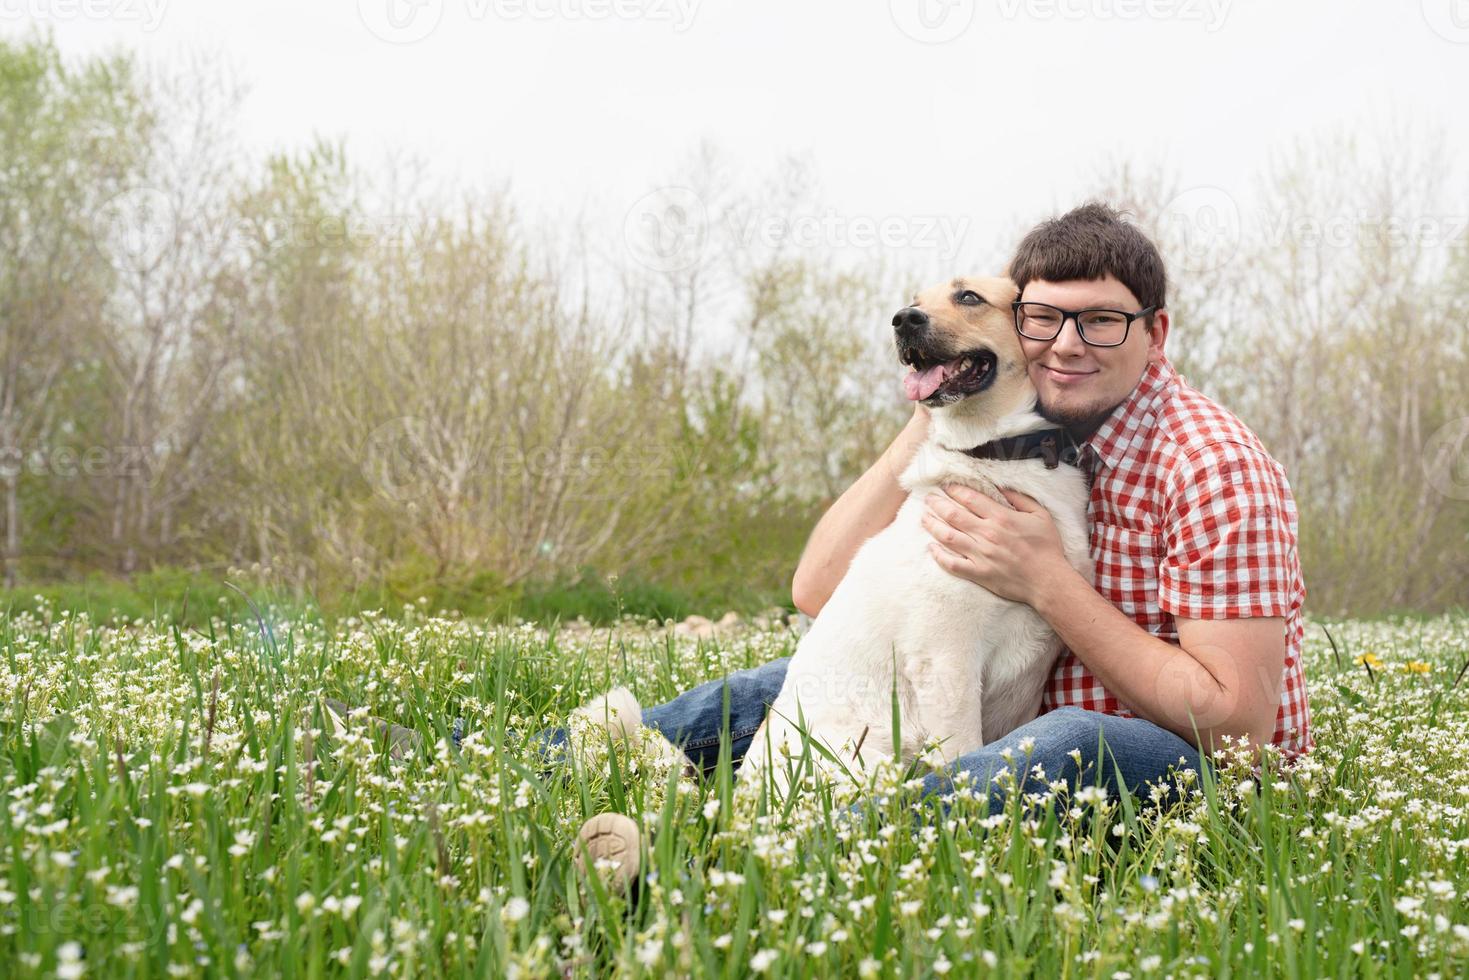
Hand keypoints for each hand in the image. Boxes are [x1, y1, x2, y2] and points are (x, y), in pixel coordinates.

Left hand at [920, 484, 1075, 606]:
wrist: (1047, 580)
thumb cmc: (1046, 547)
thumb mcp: (1040, 515)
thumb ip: (1020, 499)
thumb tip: (1001, 488)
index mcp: (1001, 518)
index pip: (970, 498)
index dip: (954, 490)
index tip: (946, 486)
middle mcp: (987, 534)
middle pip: (953, 515)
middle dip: (937, 504)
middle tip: (928, 498)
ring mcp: (980, 554)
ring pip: (947, 537)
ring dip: (932, 525)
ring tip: (924, 517)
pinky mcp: (978, 573)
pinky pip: (951, 564)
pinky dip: (938, 556)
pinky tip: (931, 548)